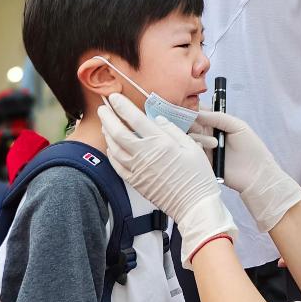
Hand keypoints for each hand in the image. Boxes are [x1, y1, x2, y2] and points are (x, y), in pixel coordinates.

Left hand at [98, 94, 236, 266]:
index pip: (135, 118)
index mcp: (160, 142)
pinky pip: (117, 165)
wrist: (193, 204)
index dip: (122, 105)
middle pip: (118, 132)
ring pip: (114, 148)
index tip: (114, 96)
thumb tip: (157, 119)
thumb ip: (173, 130)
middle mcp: (145, 154)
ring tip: (106, 124)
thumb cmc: (197, 175)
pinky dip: (111, 153)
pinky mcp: (135, 181)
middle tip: (103, 107)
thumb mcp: (191, 147)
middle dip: (108, 117)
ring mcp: (137, 169)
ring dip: (107, 133)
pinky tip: (111, 147)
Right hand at [190, 110, 300, 232]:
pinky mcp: (201, 161)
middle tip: (199, 125)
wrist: (255, 174)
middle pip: (191, 123)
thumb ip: (218, 117)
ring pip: (189, 136)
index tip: (190, 107)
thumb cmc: (251, 148)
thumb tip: (198, 113)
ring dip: (199, 136)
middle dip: (191, 121)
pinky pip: (191, 151)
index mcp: (217, 124)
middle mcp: (207, 134)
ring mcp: (204, 148)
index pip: (200, 112)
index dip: (193, 108)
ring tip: (215, 144)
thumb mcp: (238, 126)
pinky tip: (208, 149)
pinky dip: (196, 147)